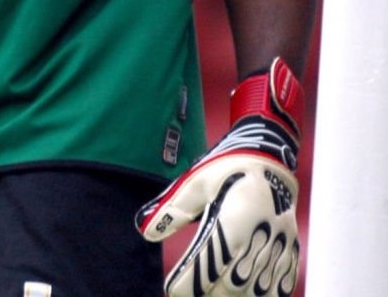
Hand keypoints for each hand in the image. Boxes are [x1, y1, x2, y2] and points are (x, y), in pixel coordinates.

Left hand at [136, 58, 302, 296]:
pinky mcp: (291, 250)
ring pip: (257, 291)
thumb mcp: (196, 181)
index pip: (208, 264)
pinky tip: (245, 294)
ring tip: (212, 294)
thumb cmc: (228, 166)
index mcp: (234, 218)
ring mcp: (279, 246)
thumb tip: (145, 230)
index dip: (188, 285)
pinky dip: (264, 296)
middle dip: (208, 294)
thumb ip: (172, 209)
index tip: (172, 291)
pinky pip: (282, 285)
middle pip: (232, 285)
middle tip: (189, 293)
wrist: (269, 153)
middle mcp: (260, 236)